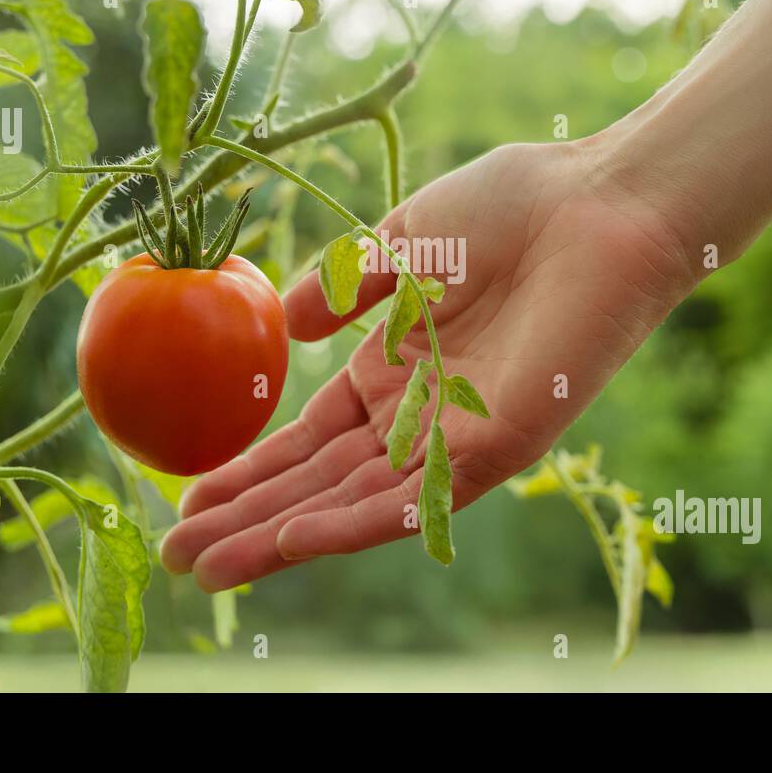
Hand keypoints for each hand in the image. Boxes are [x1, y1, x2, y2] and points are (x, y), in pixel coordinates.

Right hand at [159, 136, 697, 590]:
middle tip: (176, 555)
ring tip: (206, 568)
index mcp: (395, 367)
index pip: (311, 438)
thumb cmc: (507, 210)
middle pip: (320, 482)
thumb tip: (286, 329)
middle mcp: (419, 413)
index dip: (252, 468)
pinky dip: (350, 524)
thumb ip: (340, 289)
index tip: (188, 496)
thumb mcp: (397, 244)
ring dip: (280, 537)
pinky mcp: (496, 449)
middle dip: (248, 518)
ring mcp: (454, 436)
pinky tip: (290, 542)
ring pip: (354, 502)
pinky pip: (413, 499)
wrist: (595, 205)